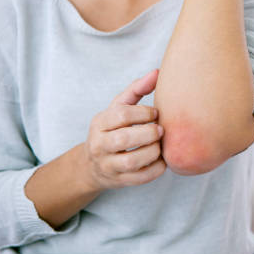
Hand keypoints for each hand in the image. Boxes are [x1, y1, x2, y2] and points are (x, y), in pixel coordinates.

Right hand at [83, 69, 165, 191]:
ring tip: (160, 144)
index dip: (143, 112)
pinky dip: (156, 169)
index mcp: (100, 123)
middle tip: (160, 129)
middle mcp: (99, 144)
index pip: (121, 115)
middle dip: (149, 132)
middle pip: (125, 138)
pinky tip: (161, 159)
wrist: (92, 165)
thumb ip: (136, 89)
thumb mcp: (117, 108)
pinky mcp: (119, 181)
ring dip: (153, 151)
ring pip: (132, 160)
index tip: (155, 112)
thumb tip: (157, 72)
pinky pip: (140, 178)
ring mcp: (108, 165)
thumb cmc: (112, 129)